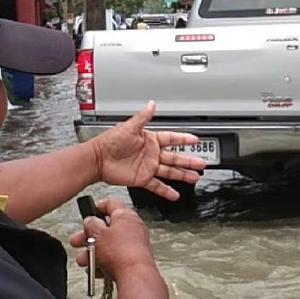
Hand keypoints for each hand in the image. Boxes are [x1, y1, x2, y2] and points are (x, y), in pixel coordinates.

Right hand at [69, 198, 157, 279]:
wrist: (135, 277)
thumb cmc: (121, 254)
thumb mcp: (97, 234)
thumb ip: (90, 224)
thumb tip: (89, 221)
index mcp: (126, 216)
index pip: (111, 203)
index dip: (97, 206)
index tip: (88, 212)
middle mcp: (134, 228)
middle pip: (107, 228)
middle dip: (89, 236)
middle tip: (79, 241)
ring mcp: (136, 245)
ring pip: (110, 245)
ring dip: (94, 252)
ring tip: (84, 260)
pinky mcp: (136, 260)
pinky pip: (116, 258)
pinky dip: (105, 263)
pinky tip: (97, 270)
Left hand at [88, 101, 205, 200]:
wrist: (97, 159)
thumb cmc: (109, 141)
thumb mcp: (129, 127)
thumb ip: (143, 117)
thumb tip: (152, 104)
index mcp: (149, 140)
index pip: (171, 138)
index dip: (183, 139)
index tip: (195, 139)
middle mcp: (151, 154)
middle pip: (175, 157)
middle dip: (189, 160)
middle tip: (202, 163)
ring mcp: (147, 167)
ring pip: (169, 171)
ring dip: (182, 175)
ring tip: (195, 177)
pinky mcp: (142, 179)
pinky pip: (157, 185)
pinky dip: (166, 191)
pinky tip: (175, 194)